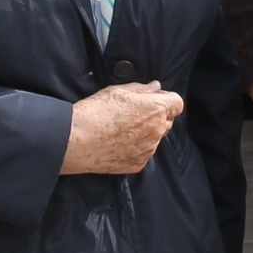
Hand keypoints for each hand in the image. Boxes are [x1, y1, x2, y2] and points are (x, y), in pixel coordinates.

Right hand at [61, 81, 182, 175]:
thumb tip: (156, 88)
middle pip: (167, 121)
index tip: (154, 98)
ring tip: (122, 128)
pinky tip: (118, 142)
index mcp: (156, 109)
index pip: (177, 103)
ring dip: (146, 132)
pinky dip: (136, 147)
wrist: (76, 140)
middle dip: (156, 115)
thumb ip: (142, 89)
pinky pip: (144, 152)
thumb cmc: (95, 112)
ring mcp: (149, 150)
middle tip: (134, 112)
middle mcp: (157, 131)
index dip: (167, 99)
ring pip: (155, 138)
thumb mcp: (118, 91)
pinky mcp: (138, 164)